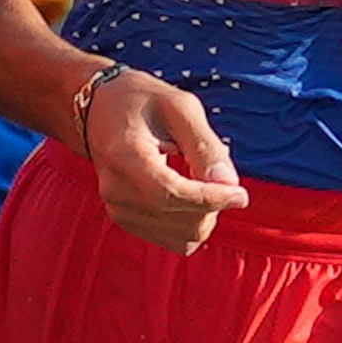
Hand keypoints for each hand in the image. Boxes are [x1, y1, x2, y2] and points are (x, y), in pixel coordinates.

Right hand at [83, 65, 247, 254]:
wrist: (100, 109)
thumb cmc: (143, 101)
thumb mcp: (181, 107)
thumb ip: (206, 146)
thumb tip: (229, 184)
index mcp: (125, 156)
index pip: (172, 194)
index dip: (212, 199)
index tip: (241, 194)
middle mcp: (116, 189)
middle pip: (182, 221)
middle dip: (213, 204)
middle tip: (214, 172)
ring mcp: (118, 209)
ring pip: (183, 238)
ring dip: (205, 216)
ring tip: (198, 180)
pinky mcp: (126, 220)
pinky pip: (176, 241)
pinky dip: (193, 224)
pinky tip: (190, 195)